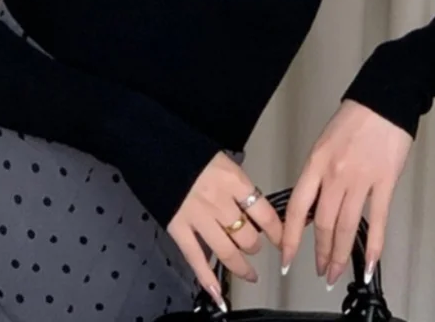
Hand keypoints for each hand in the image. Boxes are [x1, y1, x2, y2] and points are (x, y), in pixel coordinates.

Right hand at [167, 151, 282, 311]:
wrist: (152, 144)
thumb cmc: (187, 146)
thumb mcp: (220, 159)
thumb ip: (235, 184)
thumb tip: (248, 203)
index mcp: (233, 180)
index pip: (264, 213)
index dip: (276, 231)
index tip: (282, 238)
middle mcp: (220, 201)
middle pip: (247, 236)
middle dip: (254, 246)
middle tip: (254, 247)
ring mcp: (198, 216)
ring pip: (227, 251)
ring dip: (240, 266)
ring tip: (248, 273)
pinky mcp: (178, 226)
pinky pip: (196, 257)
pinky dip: (206, 277)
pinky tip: (217, 292)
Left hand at [281, 100, 412, 287]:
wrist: (382, 102)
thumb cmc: (353, 119)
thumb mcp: (324, 144)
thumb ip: (318, 174)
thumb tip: (313, 205)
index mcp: (315, 163)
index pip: (297, 207)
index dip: (290, 237)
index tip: (286, 258)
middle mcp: (335, 174)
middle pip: (323, 223)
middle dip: (321, 253)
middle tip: (320, 272)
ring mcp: (361, 180)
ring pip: (347, 227)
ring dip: (341, 255)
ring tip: (336, 273)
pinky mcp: (385, 183)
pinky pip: (378, 220)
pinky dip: (374, 246)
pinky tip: (371, 264)